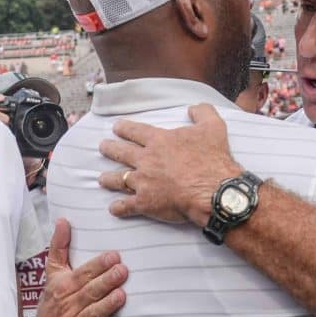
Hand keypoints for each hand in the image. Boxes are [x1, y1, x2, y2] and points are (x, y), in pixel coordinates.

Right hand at [36, 218, 127, 316]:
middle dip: (106, 281)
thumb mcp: (54, 271)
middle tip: (123, 271)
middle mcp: (68, 305)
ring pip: (92, 314)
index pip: (83, 274)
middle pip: (89, 292)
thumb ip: (60, 246)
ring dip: (107, 305)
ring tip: (121, 295)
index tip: (114, 256)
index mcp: (64, 286)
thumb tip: (63, 220)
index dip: (98, 265)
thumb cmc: (55, 297)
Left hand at [98, 103, 242, 226]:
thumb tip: (194, 108)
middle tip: (103, 147)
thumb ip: (202, 113)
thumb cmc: (213, 159)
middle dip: (110, 149)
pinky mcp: (145, 203)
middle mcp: (147, 159)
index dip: (124, 128)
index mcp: (160, 141)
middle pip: (121, 152)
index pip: (136, 131)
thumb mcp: (214, 127)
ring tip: (101, 178)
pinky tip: (114, 208)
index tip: (117, 127)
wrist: (213, 190)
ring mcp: (143, 181)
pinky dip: (118, 207)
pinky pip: (126, 205)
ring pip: (118, 179)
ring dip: (108, 178)